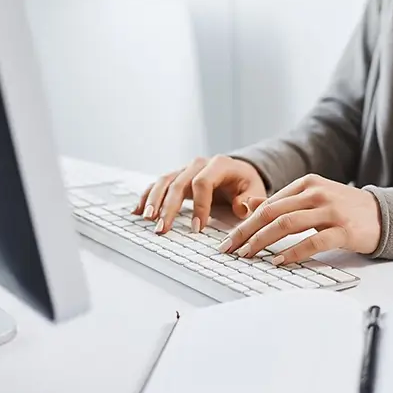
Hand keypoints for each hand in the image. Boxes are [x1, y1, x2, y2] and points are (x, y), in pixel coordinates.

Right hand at [134, 156, 266, 233]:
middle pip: (178, 182)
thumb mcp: (255, 190)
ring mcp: (185, 169)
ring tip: (146, 219)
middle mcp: (199, 164)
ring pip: (164, 181)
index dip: (199, 206)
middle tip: (162, 229)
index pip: (203, 182)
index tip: (197, 228)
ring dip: (153, 200)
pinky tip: (137, 211)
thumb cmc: (246, 184)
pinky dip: (147, 197)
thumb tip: (242, 207)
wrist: (239, 173)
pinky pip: (159, 185)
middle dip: (169, 207)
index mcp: (219, 165)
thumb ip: (251, 200)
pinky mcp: (177, 178)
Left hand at [217, 174, 381, 264]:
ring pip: (287, 224)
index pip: (268, 204)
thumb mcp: (314, 197)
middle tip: (230, 248)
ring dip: (263, 240)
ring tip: (248, 254)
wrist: (384, 214)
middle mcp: (316, 193)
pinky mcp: (343, 230)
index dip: (245, 222)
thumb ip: (285, 201)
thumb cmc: (345, 208)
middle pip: (272, 213)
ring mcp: (330, 211)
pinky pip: (312, 241)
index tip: (230, 239)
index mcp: (307, 184)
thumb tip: (252, 205)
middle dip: (247, 232)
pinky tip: (279, 261)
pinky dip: (293, 252)